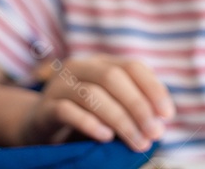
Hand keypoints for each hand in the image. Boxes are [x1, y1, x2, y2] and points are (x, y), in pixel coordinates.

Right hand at [19, 54, 174, 152]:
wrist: (37, 127)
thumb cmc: (83, 117)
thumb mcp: (109, 106)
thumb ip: (131, 107)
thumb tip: (160, 121)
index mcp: (100, 63)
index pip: (132, 66)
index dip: (153, 88)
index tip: (167, 115)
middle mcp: (79, 68)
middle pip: (113, 78)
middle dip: (138, 106)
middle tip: (154, 133)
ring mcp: (59, 87)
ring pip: (92, 94)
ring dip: (120, 120)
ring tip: (137, 142)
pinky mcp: (44, 109)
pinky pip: (67, 111)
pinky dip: (89, 123)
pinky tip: (105, 137)